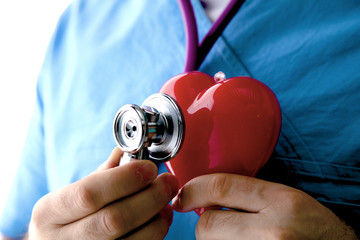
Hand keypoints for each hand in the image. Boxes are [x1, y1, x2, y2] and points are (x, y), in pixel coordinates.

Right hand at [29, 148, 178, 239]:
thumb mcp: (71, 194)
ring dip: (157, 218)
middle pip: (114, 220)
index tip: (149, 168)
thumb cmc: (65, 219)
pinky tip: (159, 219)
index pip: (88, 194)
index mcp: (48, 213)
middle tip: (168, 182)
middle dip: (150, 197)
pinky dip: (156, 233)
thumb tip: (129, 151)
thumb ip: (101, 174)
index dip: (124, 179)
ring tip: (166, 202)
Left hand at [172, 173, 356, 239]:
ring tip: (238, 236)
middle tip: (216, 223)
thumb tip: (207, 195)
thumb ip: (249, 194)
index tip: (183, 195)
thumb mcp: (286, 199)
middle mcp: (274, 229)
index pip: (221, 187)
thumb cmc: (315, 229)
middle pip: (208, 225)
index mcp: (281, 201)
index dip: (194, 189)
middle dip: (204, 223)